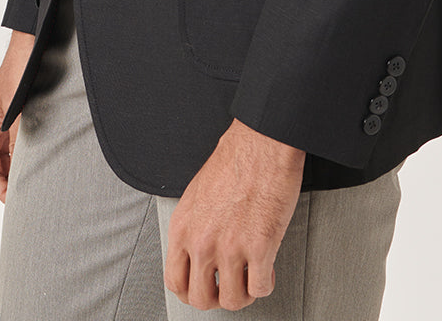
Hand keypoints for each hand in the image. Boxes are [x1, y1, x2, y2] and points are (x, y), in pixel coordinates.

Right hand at [0, 30, 34, 202]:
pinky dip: (33, 154)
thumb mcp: (18, 107)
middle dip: (14, 184)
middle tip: (35, 200)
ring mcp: (8, 122)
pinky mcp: (23, 116)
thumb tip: (26, 168)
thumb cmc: (21, 67)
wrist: (35, 39)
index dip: (2, 191)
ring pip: (13, 158)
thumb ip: (19, 137)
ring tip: (44, 183)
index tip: (19, 204)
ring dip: (25, 169)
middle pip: (0, 168)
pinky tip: (50, 160)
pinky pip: (24, 143)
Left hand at [164, 118, 304, 310]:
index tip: (204, 287)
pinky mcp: (259, 246)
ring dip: (244, 292)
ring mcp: (230, 246)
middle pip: (201, 299)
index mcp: (182, 226)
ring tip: (250, 276)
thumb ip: (194, 227)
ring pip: (232, 300)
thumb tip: (198, 252)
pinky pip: (259, 289)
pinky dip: (265, 284)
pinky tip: (267, 268)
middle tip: (229, 285)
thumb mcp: (197, 194)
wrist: (262, 141)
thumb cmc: (235, 159)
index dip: (191, 291)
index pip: (175, 281)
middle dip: (218, 296)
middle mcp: (202, 241)